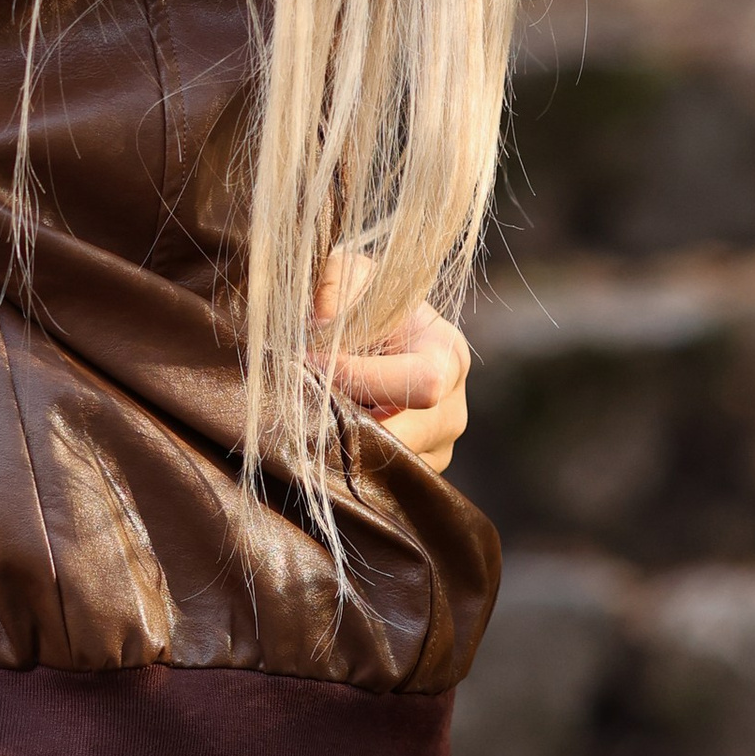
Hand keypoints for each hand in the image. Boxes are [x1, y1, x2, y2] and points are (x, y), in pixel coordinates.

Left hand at [315, 258, 471, 476]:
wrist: (369, 334)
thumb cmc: (360, 300)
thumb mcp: (348, 272)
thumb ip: (334, 282)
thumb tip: (323, 321)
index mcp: (448, 356)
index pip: (419, 384)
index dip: (359, 376)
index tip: (308, 359)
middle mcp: (453, 410)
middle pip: (405, 436)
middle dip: (346, 420)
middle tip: (302, 398)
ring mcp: (437, 450)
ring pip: (388, 466)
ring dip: (342, 444)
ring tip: (310, 411)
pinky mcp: (412, 474)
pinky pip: (380, 483)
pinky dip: (346, 462)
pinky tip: (322, 432)